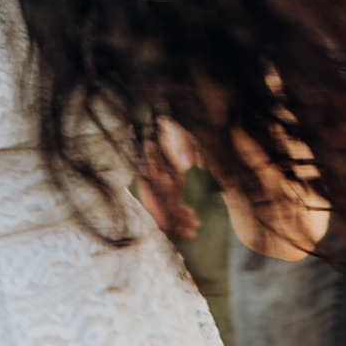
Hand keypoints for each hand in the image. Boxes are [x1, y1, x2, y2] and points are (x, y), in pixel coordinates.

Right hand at [137, 120, 199, 240]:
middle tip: (191, 231)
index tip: (173, 224)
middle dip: (172, 221)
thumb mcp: (179, 125)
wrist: (170, 115)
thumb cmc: (174, 121)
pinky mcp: (170, 179)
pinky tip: (193, 218)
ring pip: (165, 206)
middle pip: (157, 205)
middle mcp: (152, 174)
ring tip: (195, 227)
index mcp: (150, 163)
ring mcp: (160, 178)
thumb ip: (185, 141)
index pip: (149, 194)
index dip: (159, 212)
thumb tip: (190, 164)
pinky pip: (172, 200)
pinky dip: (181, 211)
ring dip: (178, 219)